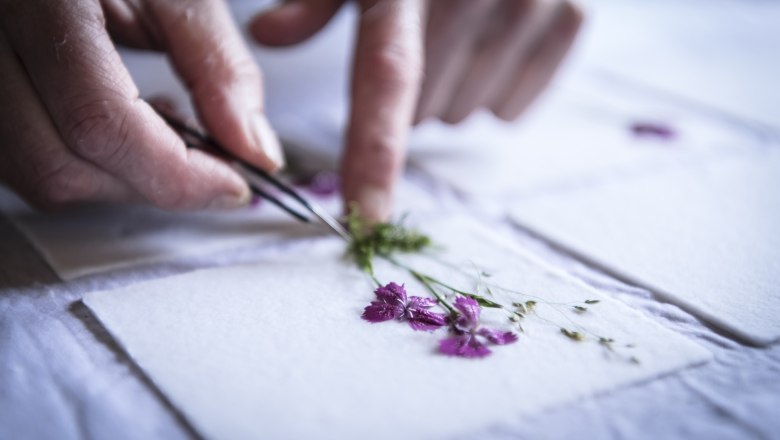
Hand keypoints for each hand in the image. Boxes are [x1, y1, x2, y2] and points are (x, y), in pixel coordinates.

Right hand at [0, 0, 282, 209]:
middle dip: (150, 183)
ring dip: (117, 178)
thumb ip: (218, 67)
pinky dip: (86, 162)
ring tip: (165, 135)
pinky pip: (24, 157)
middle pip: (62, 164)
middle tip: (208, 165)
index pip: (99, 120)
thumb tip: (253, 148)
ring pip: (37, 174)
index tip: (230, 182)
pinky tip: (124, 127)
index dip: (176, 173)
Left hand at [252, 0, 582, 220]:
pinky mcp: (573, 11)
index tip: (366, 216)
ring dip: (448, 101)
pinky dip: (495, 100)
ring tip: (450, 57)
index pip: (389, 72)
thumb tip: (267, 35)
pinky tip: (487, 69)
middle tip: (415, 56)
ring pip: (469, 110)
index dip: (374, 151)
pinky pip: (518, 103)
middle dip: (408, 99)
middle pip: (427, 103)